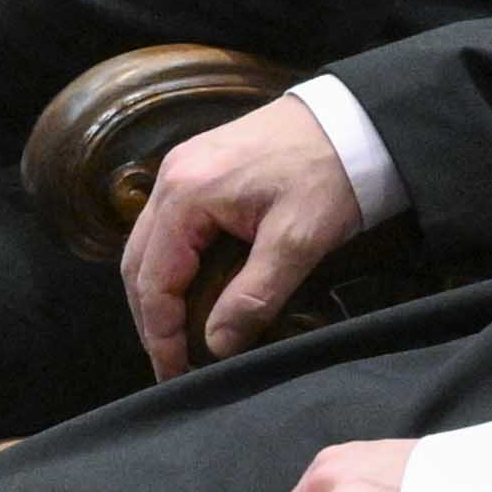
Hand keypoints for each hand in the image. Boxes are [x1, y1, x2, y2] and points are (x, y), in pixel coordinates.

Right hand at [124, 94, 361, 368]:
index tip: (173, 372)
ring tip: (176, 335)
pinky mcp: (197, 169)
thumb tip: (217, 344)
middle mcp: (170, 178)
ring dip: (156, 293)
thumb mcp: (298, 240)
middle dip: (150, 318)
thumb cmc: (330, 172)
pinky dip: (169, 266)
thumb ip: (254, 295)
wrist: (354, 119)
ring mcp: (180, 170)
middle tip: (169, 362)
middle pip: (137, 263)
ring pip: (146, 246)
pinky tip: (188, 290)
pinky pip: (165, 227)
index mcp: (186, 194)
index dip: (160, 332)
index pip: (153, 279)